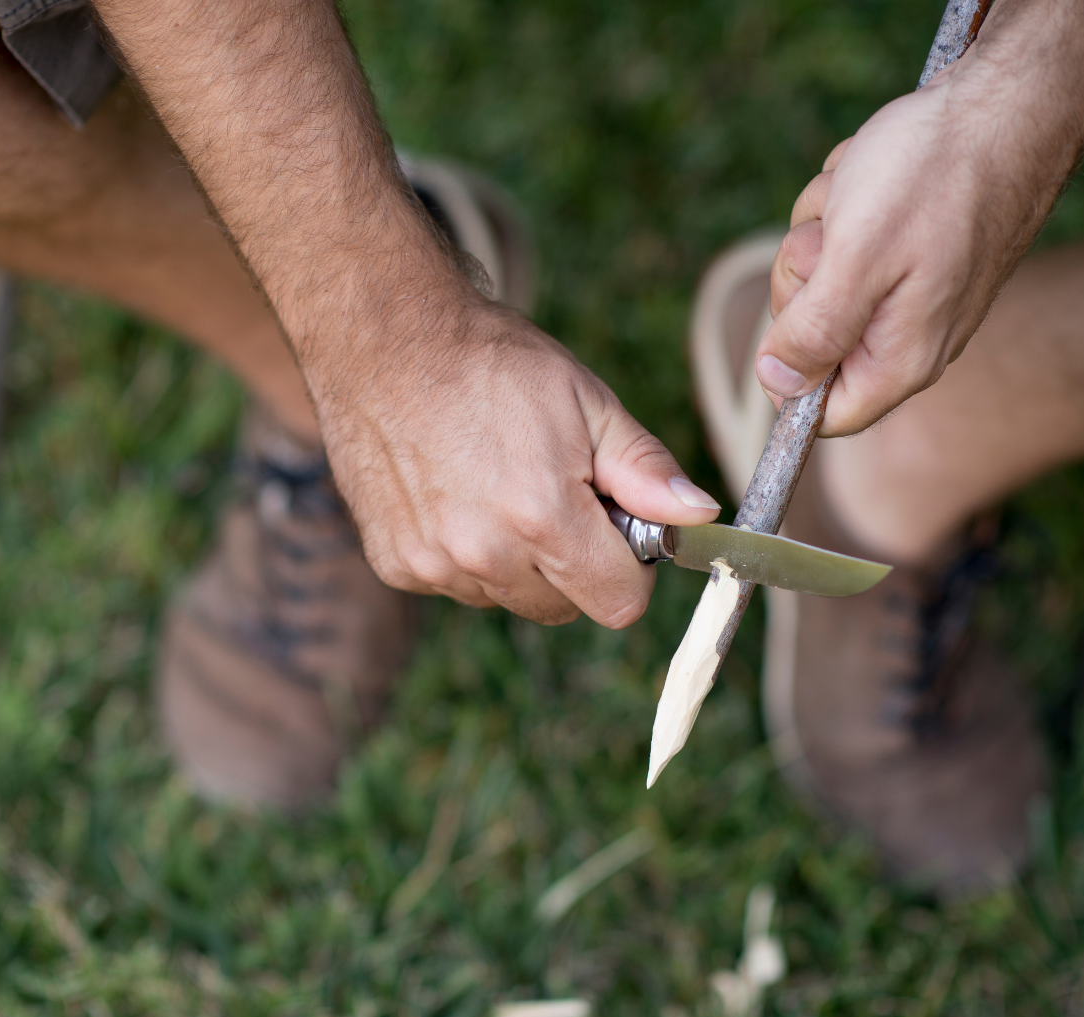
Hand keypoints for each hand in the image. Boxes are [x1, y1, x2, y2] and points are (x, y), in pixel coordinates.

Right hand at [313, 299, 721, 627]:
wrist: (384, 341)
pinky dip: (467, 552)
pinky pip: (458, 583)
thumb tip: (699, 516)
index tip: (615, 528)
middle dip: (575, 565)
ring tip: (498, 486)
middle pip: (564, 608)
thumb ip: (646, 471)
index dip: (629, 569)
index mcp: (543, 519)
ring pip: (509, 598)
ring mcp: (434, 564)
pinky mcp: (397, 564)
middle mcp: (484, 556)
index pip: (619, 605)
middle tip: (556, 495)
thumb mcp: (587, 402)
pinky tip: (455, 493)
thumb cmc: (492, 364)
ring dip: (518, 561)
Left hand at [755, 0, 1083, 434]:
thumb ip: (814, 332)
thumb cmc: (936, 176)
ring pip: (817, 279)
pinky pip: (841, 240)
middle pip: (808, 340)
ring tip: (862, 194)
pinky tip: (873, 177)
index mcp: (901, 360)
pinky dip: (843, 202)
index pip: (823, 417)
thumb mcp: (856, 257)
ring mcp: (907, 293)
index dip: (786, 376)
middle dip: (804, 273)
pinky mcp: (905, 252)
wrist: (1007, 102)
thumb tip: (776, 387)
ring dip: (823, 227)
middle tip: (837, 233)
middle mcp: (908, 338)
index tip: (792, 315)